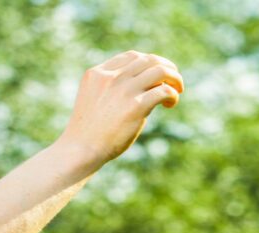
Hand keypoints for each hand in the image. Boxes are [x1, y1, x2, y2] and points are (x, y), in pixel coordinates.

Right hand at [56, 50, 183, 167]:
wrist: (81, 149)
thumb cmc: (87, 131)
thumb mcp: (93, 99)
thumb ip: (110, 89)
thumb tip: (139, 88)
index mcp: (98, 73)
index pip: (132, 56)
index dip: (149, 62)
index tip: (157, 74)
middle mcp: (112, 77)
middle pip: (149, 60)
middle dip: (167, 67)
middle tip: (174, 80)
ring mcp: (124, 90)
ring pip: (160, 71)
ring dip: (175, 78)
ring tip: (178, 90)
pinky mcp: (136, 106)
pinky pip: (164, 91)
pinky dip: (173, 95)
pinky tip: (170, 104)